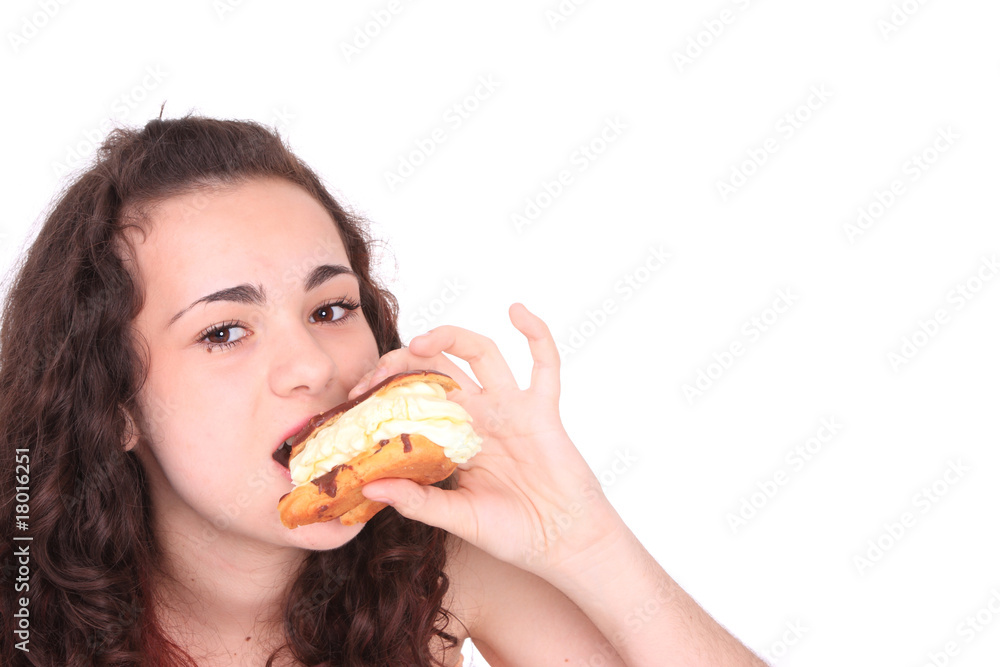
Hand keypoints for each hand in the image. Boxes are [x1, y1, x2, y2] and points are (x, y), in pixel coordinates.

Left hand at [353, 303, 625, 578]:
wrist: (562, 544)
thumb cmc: (514, 533)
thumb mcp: (458, 519)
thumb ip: (418, 502)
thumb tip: (371, 488)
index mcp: (456, 439)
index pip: (415, 398)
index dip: (387, 390)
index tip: (357, 396)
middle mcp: (481, 416)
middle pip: (441, 368)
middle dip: (408, 360)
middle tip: (379, 371)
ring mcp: (512, 408)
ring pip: (482, 354)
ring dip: (453, 337)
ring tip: (420, 341)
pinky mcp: (543, 410)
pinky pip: (544, 365)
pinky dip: (536, 335)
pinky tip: (518, 312)